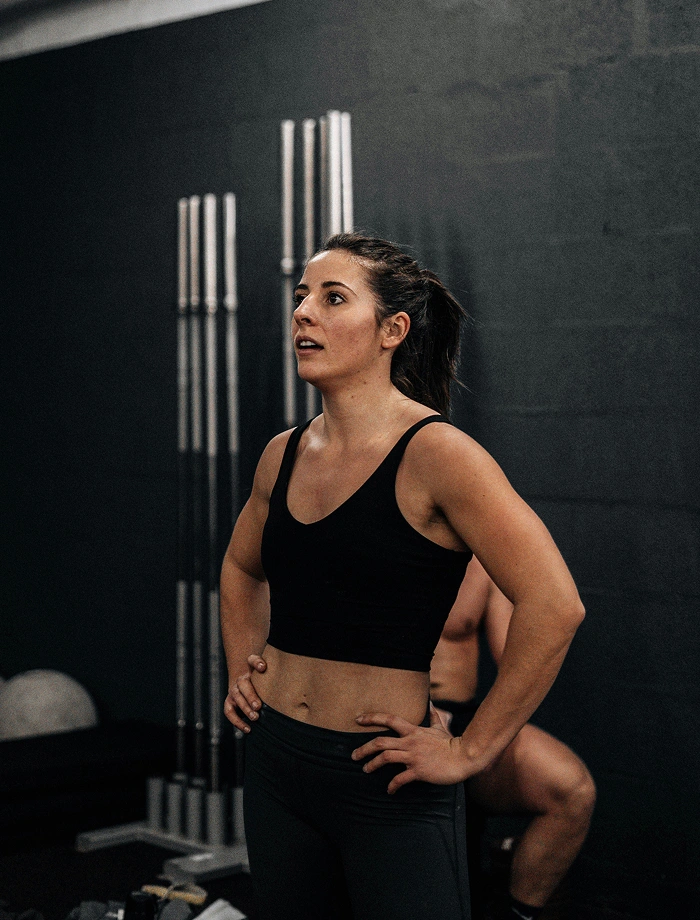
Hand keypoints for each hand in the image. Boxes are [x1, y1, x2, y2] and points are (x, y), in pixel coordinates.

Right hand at [223, 653, 266, 731]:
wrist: (246, 684)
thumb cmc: (261, 680)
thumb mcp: (266, 674)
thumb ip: (269, 670)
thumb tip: (266, 668)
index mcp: (250, 669)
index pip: (252, 660)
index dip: (257, 662)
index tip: (263, 667)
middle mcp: (240, 680)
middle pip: (243, 684)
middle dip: (250, 695)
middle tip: (258, 706)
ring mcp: (234, 692)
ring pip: (237, 698)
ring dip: (245, 708)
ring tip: (255, 718)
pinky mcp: (230, 703)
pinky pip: (229, 712)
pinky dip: (237, 722)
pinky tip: (248, 729)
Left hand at [351, 705, 475, 793]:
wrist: (463, 757)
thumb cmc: (451, 743)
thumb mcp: (440, 727)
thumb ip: (433, 716)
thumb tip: (431, 704)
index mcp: (413, 730)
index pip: (389, 719)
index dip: (372, 718)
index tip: (358, 719)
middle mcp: (410, 742)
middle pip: (381, 741)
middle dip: (364, 749)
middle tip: (353, 755)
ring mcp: (413, 756)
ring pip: (386, 758)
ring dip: (372, 765)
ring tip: (365, 770)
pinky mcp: (419, 771)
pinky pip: (400, 778)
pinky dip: (392, 785)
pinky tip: (389, 791)